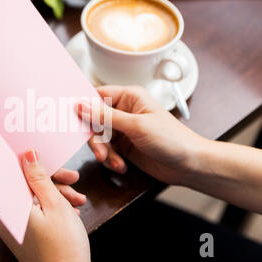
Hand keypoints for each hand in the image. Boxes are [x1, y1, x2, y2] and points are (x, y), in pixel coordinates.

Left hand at [0, 150, 90, 261]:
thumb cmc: (63, 247)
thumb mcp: (55, 205)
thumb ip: (40, 178)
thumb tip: (28, 155)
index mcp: (8, 208)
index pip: (17, 174)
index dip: (36, 164)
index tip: (50, 158)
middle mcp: (6, 217)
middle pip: (28, 186)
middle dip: (53, 182)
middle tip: (74, 180)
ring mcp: (15, 227)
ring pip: (35, 198)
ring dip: (58, 195)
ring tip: (78, 201)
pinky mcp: (25, 234)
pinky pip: (37, 212)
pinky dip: (54, 209)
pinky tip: (70, 211)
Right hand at [77, 85, 207, 184]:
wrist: (189, 164)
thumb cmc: (171, 139)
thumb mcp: (136, 125)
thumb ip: (106, 116)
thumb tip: (81, 105)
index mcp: (129, 97)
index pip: (97, 95)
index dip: (84, 107)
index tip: (72, 119)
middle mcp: (124, 111)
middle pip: (94, 120)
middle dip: (96, 139)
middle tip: (101, 152)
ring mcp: (123, 129)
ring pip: (98, 138)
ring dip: (104, 152)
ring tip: (115, 162)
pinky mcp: (124, 146)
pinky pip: (107, 151)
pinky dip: (111, 160)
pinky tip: (122, 166)